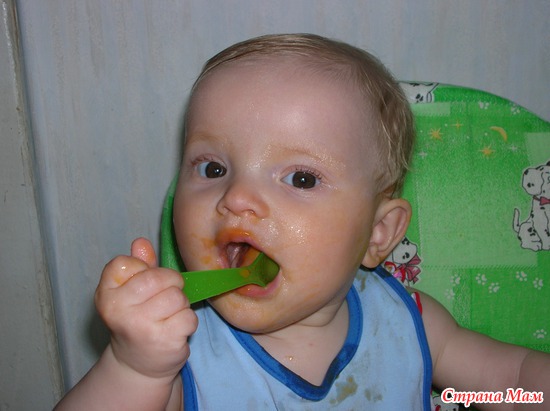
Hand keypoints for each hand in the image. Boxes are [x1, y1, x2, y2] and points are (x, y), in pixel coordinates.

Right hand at [95, 238, 197, 380]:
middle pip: (158, 277)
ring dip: (180, 305)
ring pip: (177, 296)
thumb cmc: (137, 320)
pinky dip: (187, 322)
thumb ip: (138, 265)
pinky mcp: (163, 340)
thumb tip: (141, 243)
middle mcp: (118, 310)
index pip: (125, 262)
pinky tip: (174, 330)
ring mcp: (140, 326)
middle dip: (171, 284)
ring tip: (168, 316)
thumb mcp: (131, 291)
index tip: (143, 285)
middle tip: (165, 298)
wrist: (137, 364)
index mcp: (106, 294)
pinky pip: (188, 317)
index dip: (142, 269)